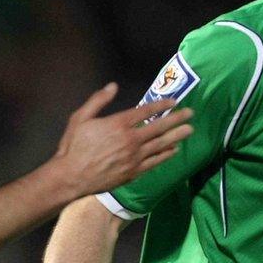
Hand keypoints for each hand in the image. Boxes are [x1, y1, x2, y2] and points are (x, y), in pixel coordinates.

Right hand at [54, 83, 193, 196]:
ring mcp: (135, 157)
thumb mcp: (80, 118)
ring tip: (189, 130)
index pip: (146, 111)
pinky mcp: (135, 172)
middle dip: (177, 119)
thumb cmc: (74, 146)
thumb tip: (113, 86)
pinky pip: (155, 161)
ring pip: (161, 144)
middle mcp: (131, 139)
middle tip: (191, 114)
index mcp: (119, 124)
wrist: (71, 177)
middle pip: (159, 127)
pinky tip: (174, 150)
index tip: (174, 102)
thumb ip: (98, 101)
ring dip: (177, 136)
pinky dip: (166, 155)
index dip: (162, 105)